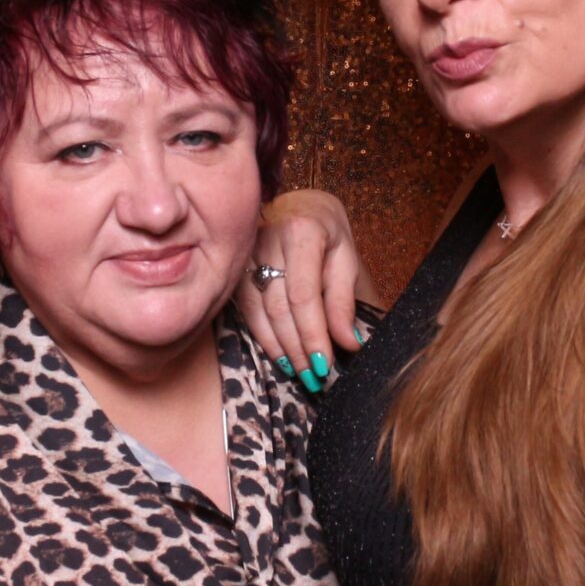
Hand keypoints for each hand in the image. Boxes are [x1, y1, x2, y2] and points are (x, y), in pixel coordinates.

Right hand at [237, 189, 372, 389]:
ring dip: (280, 347)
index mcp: (302, 232)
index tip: (325, 363)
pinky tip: (279, 355)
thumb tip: (349, 342)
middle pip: (280, 307)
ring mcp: (246, 253)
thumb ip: (344, 300)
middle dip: (298, 347)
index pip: (304, 294)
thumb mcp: (345, 259)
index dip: (313, 333)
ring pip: (259, 311)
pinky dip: (263, 337)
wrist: (299, 208)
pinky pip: (246, 310)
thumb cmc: (326, 233)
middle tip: (314, 376)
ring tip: (299, 372)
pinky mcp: (235, 267)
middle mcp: (268, 239)